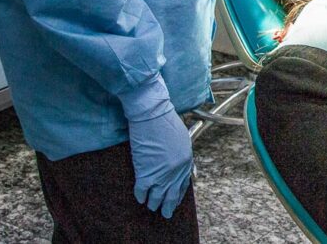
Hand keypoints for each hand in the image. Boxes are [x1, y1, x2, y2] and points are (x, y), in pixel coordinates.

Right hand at [120, 77, 193, 218]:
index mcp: (187, 158)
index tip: (175, 200)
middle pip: (172, 193)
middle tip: (165, 213)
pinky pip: (142, 190)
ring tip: (151, 207)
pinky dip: (140, 195)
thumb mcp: (181, 137)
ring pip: (157, 195)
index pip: (183, 182)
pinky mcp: (146, 173)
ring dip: (153, 203)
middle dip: (168, 204)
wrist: (152, 113)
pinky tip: (139, 198)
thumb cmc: (164, 120)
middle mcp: (177, 169)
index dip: (178, 193)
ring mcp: (162, 173)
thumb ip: (181, 152)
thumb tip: (176, 164)